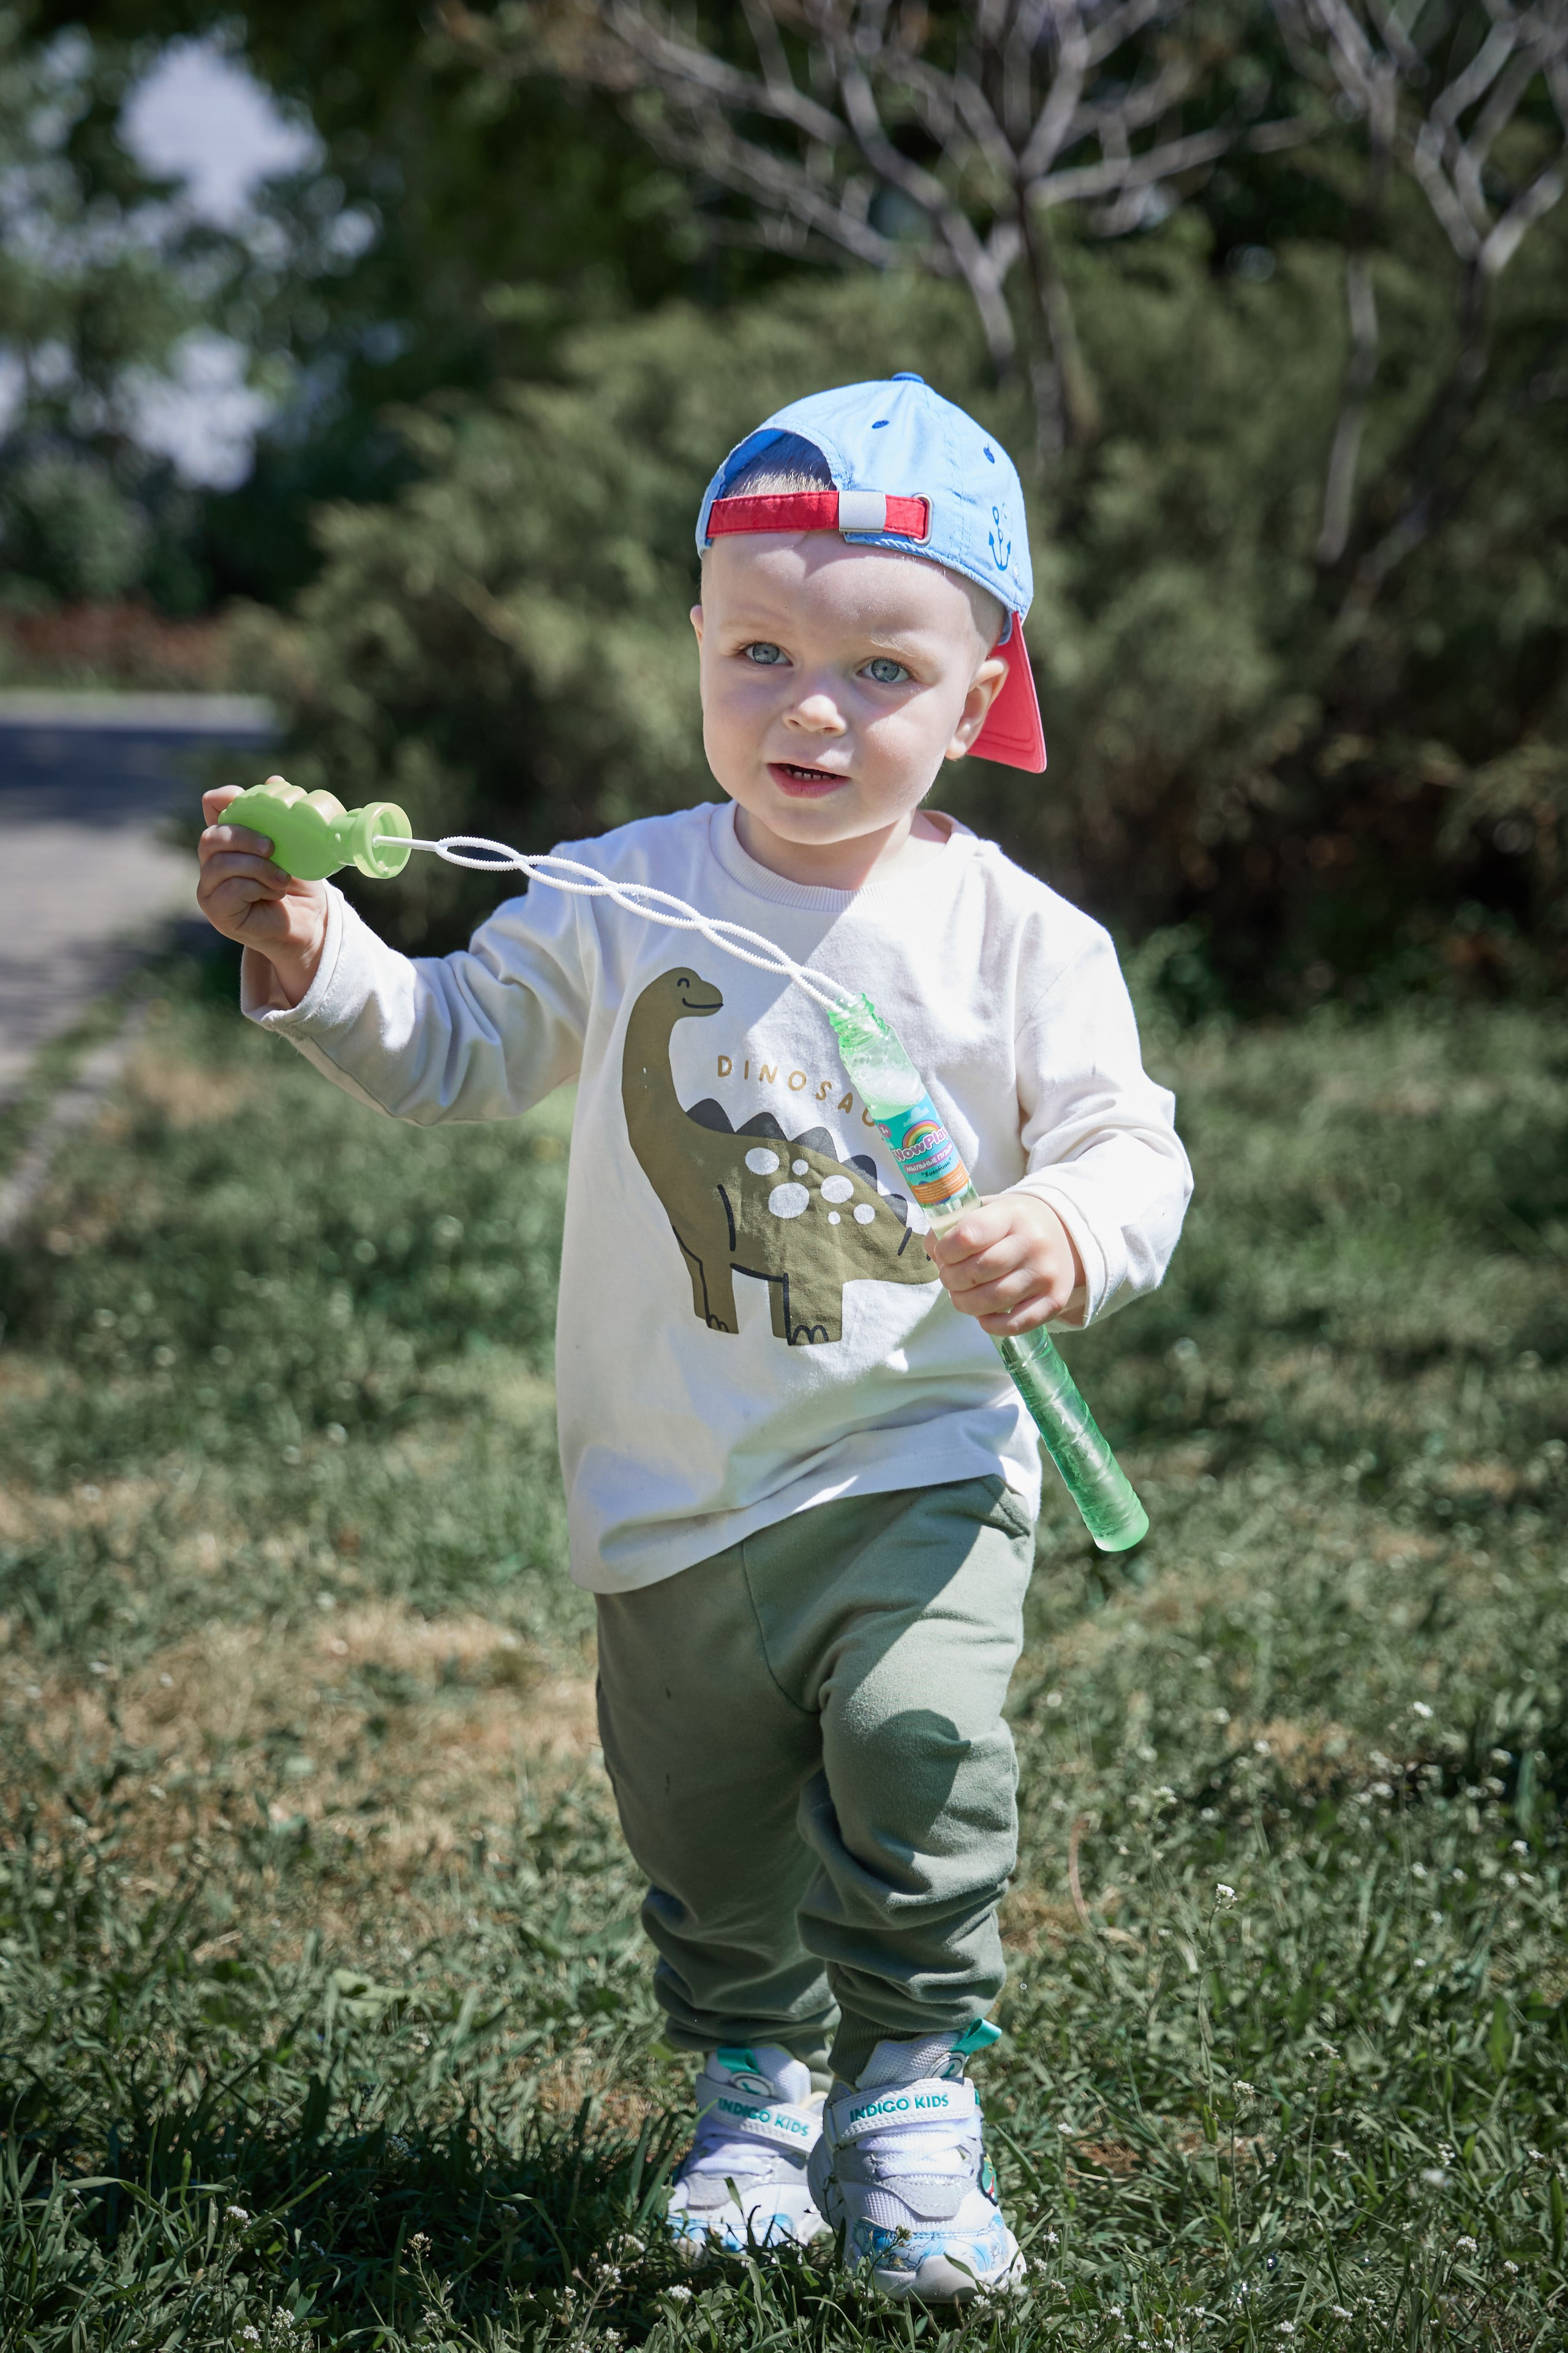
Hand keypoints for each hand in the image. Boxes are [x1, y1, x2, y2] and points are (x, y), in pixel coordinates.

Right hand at [196, 782, 329, 1009]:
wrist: (310, 925)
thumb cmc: (299, 886)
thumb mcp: (295, 847)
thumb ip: (282, 818)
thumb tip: (275, 781)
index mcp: (230, 840)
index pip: (211, 808)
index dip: (224, 798)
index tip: (243, 797)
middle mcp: (213, 862)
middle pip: (211, 836)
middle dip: (244, 837)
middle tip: (273, 848)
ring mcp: (210, 888)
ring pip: (220, 863)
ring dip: (257, 868)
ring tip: (281, 879)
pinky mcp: (217, 911)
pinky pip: (229, 889)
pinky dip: (256, 887)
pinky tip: (273, 895)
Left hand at [924, 1193, 1085, 1334]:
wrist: (1062, 1232)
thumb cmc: (1011, 1224)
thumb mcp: (986, 1210)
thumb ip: (953, 1226)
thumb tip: (933, 1252)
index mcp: (1012, 1215)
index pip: (968, 1236)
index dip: (945, 1251)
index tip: (944, 1254)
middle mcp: (1033, 1243)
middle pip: (977, 1272)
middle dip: (951, 1280)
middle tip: (949, 1278)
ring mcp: (1046, 1274)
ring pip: (992, 1301)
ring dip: (965, 1303)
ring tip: (962, 1296)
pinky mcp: (1054, 1300)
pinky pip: (1014, 1324)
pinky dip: (991, 1324)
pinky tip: (983, 1315)